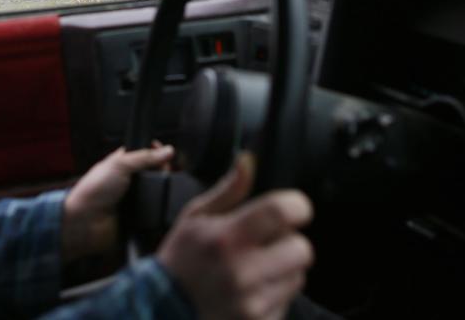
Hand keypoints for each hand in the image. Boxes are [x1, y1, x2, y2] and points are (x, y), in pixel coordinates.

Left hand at [62, 144, 173, 264]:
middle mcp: (128, 180)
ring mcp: (134, 198)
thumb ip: (145, 157)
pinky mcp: (139, 215)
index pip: (143, 154)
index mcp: (121, 164)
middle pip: (153, 172)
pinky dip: (160, 205)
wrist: (87, 222)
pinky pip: (155, 208)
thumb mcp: (120, 164)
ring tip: (168, 185)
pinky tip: (164, 201)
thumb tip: (168, 150)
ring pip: (157, 190)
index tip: (166, 150)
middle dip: (163, 169)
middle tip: (168, 168)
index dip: (155, 151)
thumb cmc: (93, 190)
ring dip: (163, 188)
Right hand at [157, 153, 314, 319]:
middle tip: (268, 242)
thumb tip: (248, 160)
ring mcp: (252, 302)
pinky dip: (275, 293)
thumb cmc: (181, 258)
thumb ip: (229, 190)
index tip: (291, 208)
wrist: (162, 309)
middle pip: (301, 248)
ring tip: (257, 267)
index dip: (295, 205)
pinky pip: (286, 300)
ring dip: (284, 268)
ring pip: (298, 276)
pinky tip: (251, 289)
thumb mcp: (196, 216)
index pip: (283, 212)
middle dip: (289, 241)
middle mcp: (242, 272)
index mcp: (226, 238)